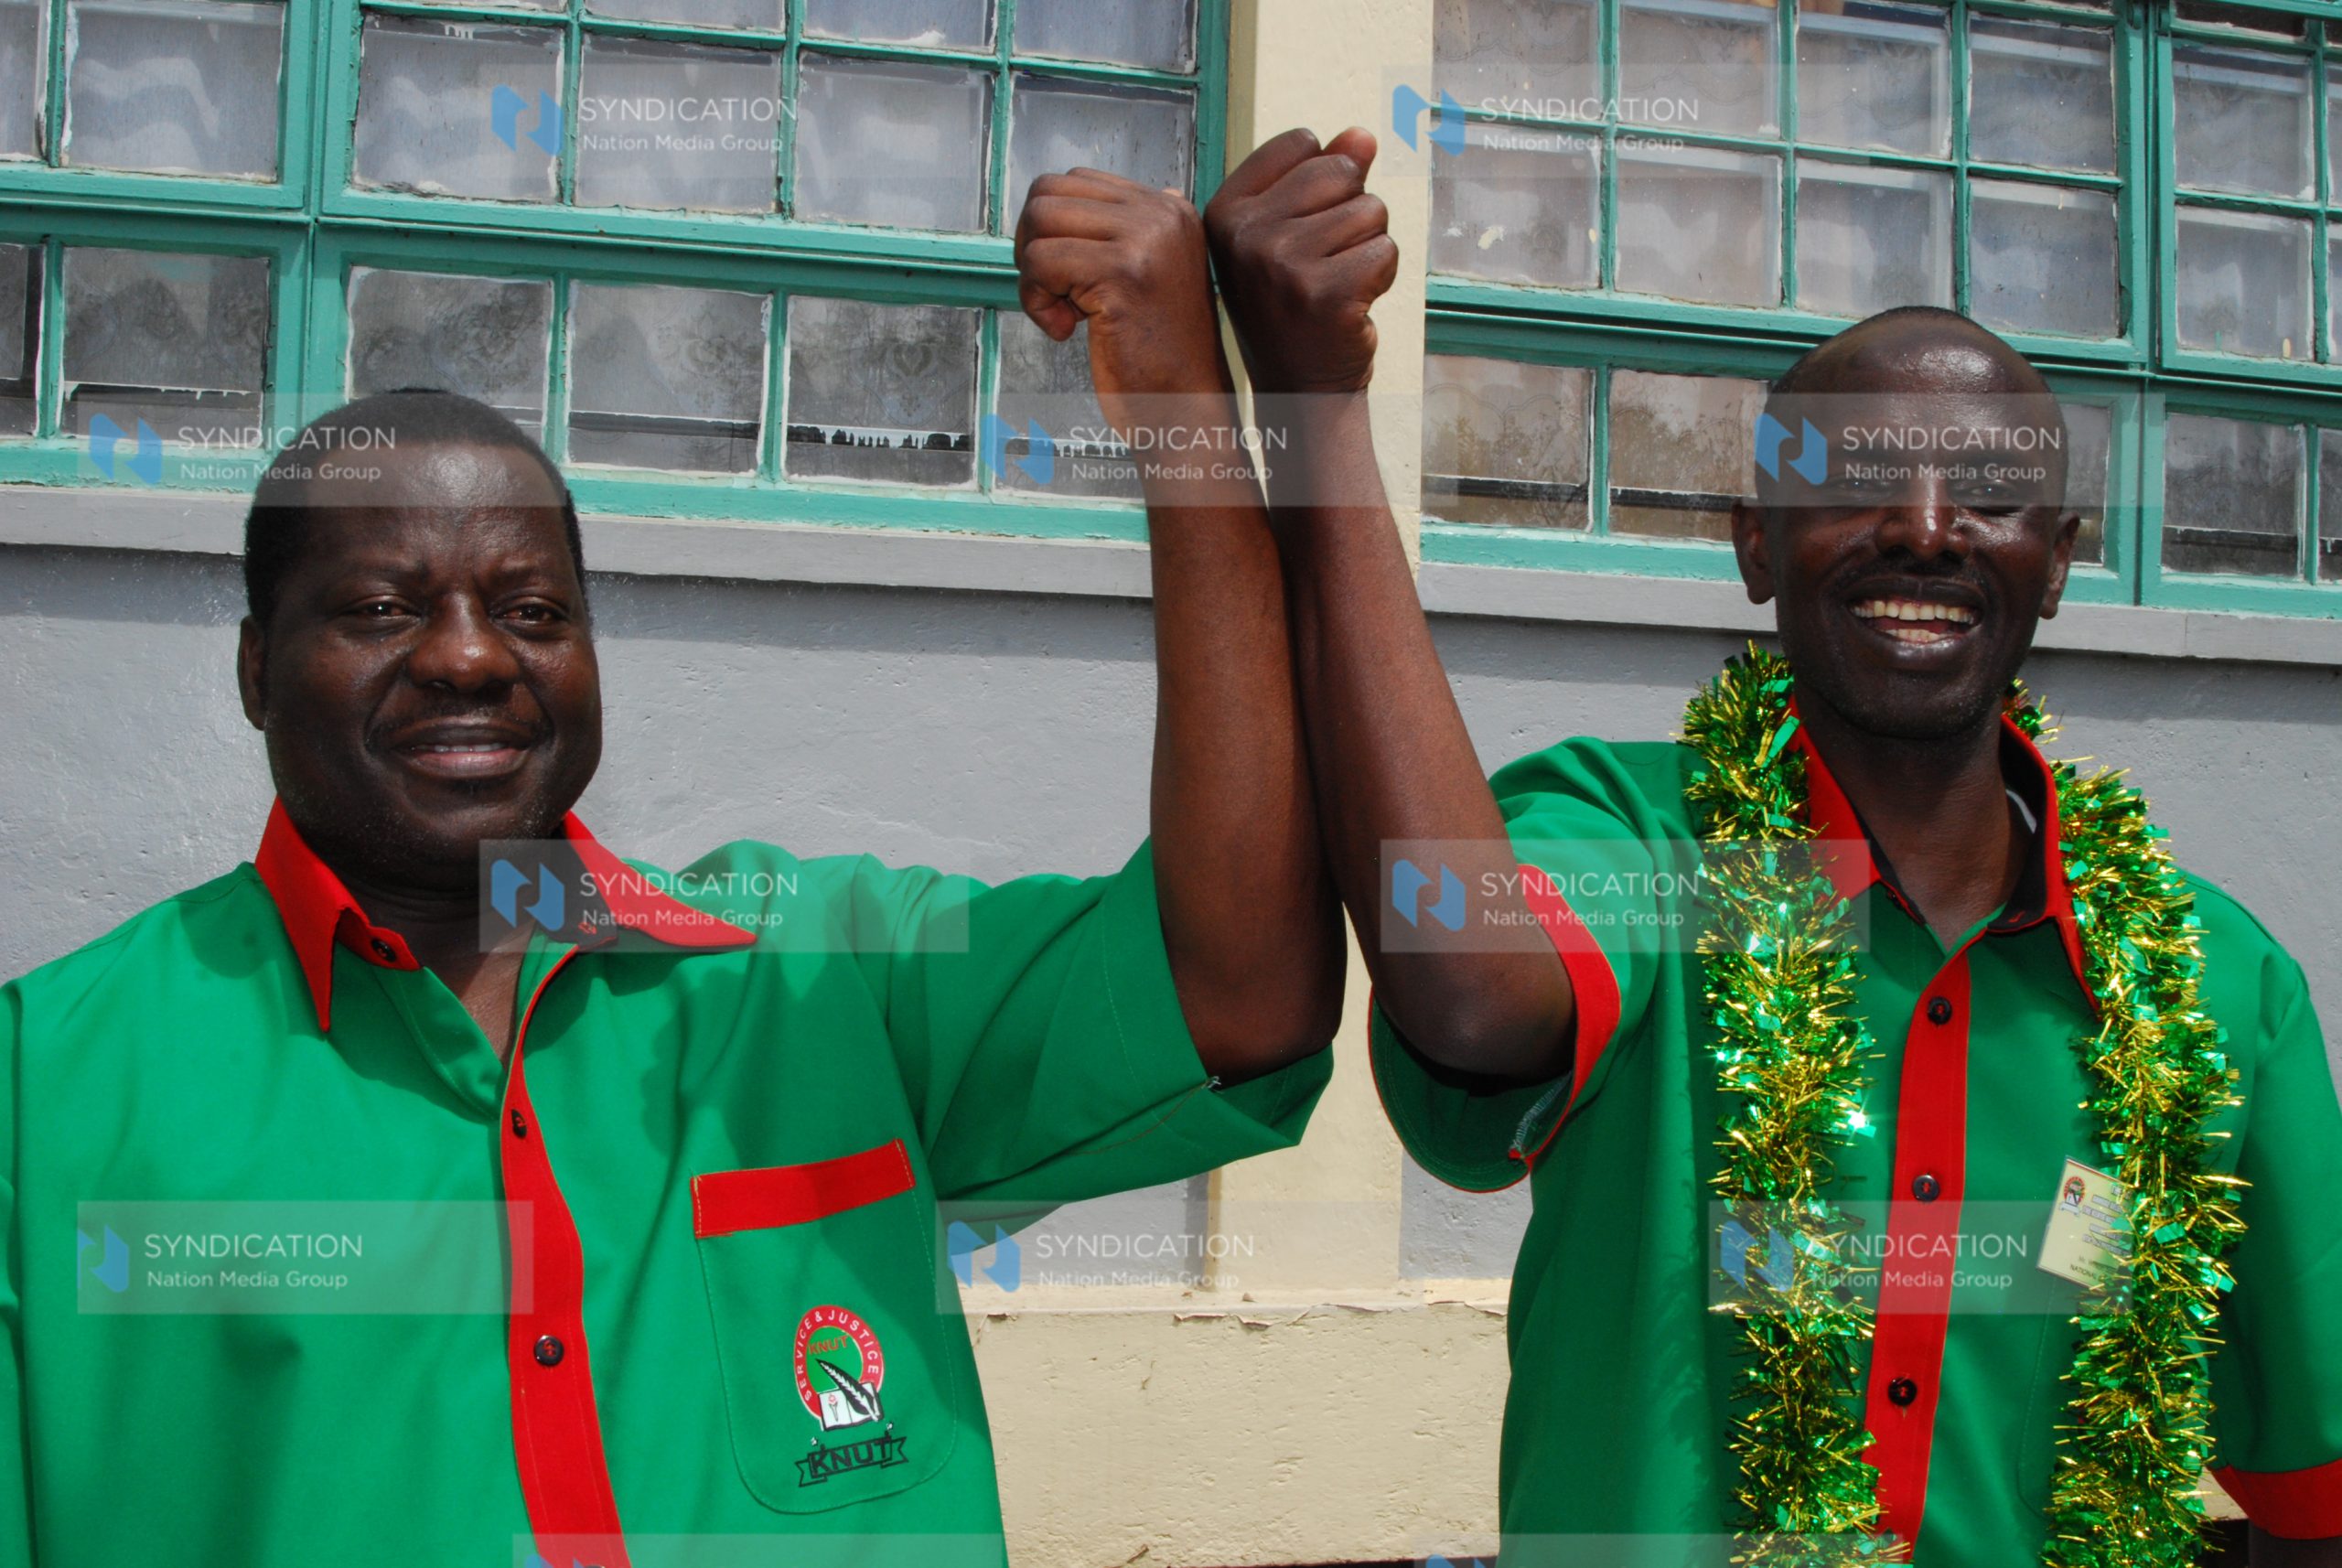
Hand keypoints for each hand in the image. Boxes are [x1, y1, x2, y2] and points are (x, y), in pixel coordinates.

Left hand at [1014, 169, 1230, 441]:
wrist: (1185, 409)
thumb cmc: (1159, 356)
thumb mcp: (1149, 275)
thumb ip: (1120, 234)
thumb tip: (1060, 204)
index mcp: (1170, 208)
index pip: (1076, 181)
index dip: (1051, 229)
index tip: (1067, 278)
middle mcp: (1162, 214)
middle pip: (1049, 192)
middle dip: (1032, 244)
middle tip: (1053, 293)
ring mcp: (1145, 240)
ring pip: (1040, 221)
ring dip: (1033, 275)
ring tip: (1062, 313)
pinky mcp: (1122, 273)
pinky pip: (1041, 262)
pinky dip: (1036, 301)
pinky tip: (1065, 330)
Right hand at [1203, 127, 1398, 397]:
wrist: (1299, 387)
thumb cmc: (1294, 306)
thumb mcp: (1290, 232)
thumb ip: (1322, 174)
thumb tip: (1362, 134)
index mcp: (1226, 210)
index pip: (1303, 143)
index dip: (1323, 180)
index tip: (1302, 229)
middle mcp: (1245, 234)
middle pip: (1342, 170)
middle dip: (1352, 211)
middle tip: (1326, 261)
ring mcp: (1282, 264)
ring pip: (1370, 210)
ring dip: (1368, 247)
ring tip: (1337, 284)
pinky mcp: (1325, 294)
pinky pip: (1385, 250)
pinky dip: (1381, 276)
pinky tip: (1351, 304)